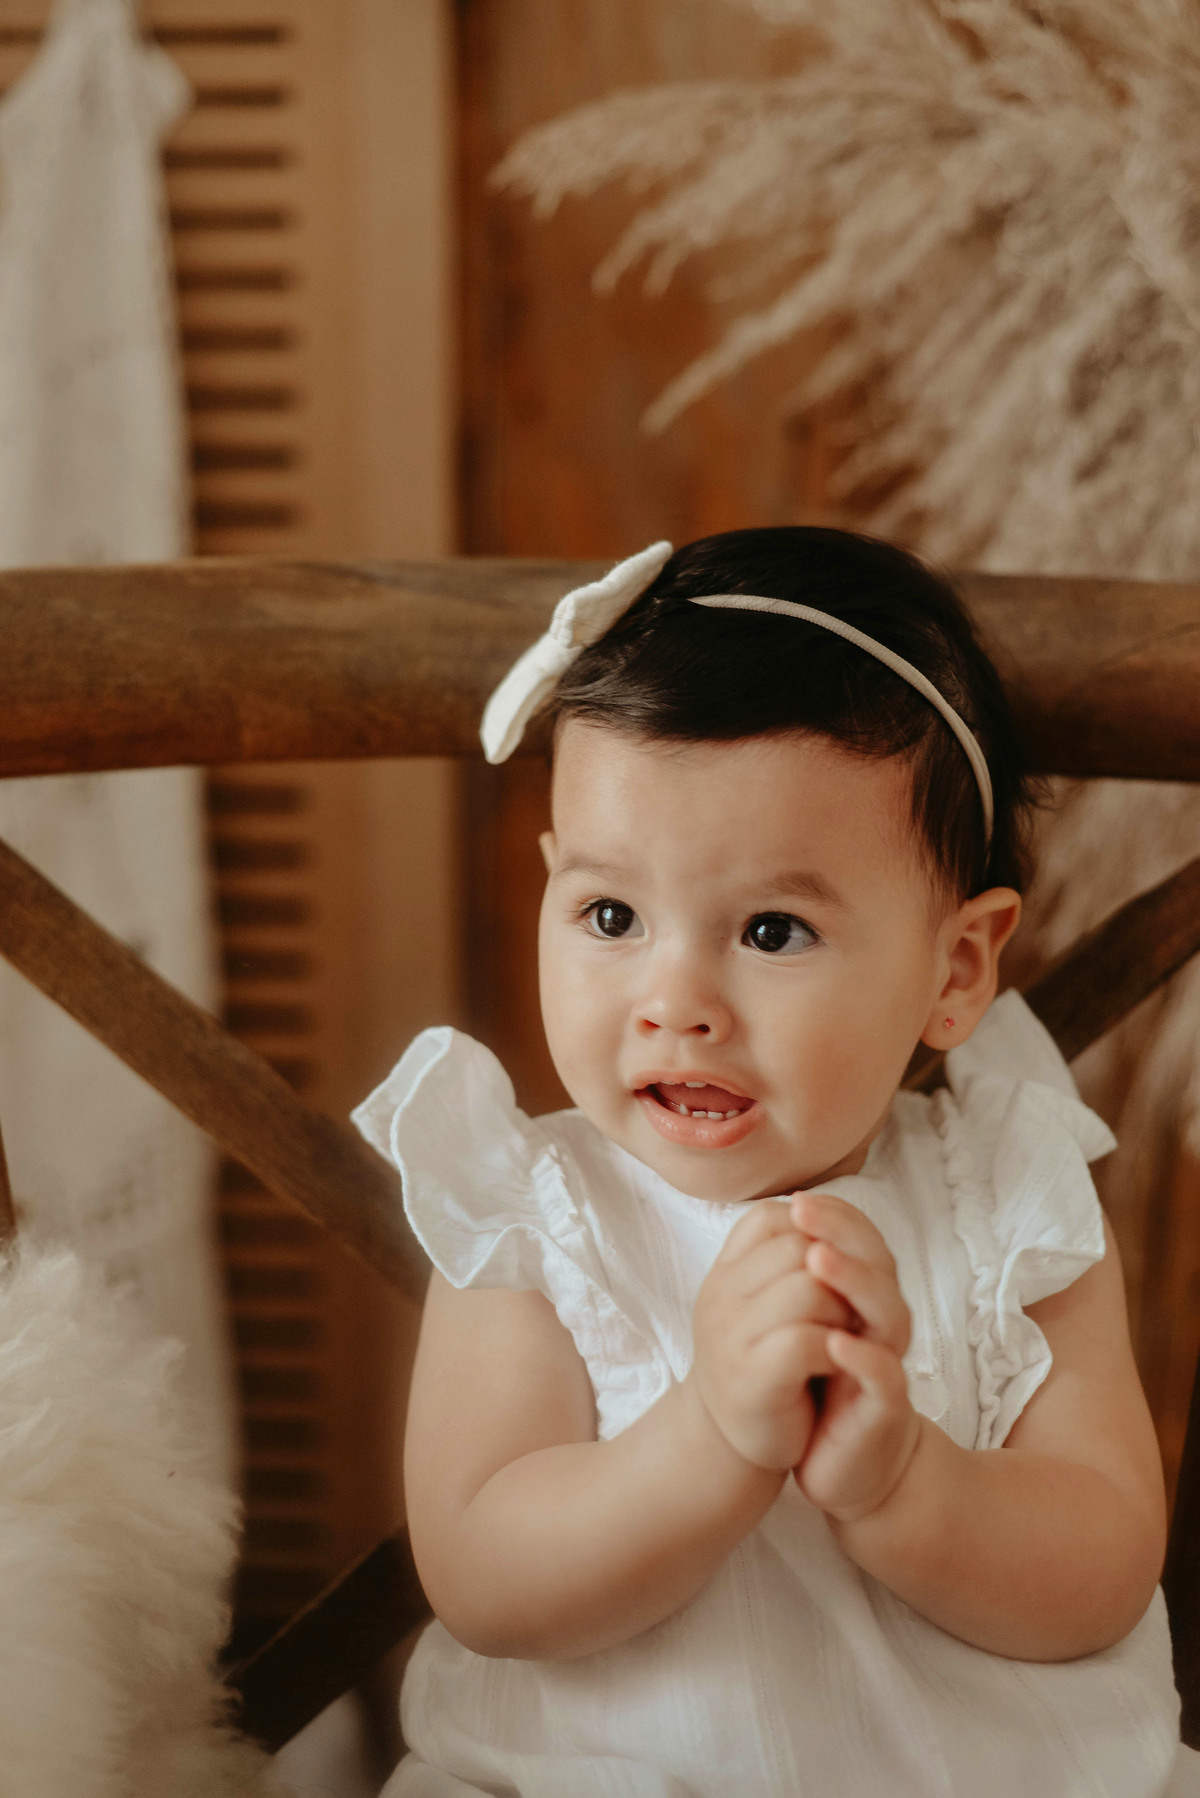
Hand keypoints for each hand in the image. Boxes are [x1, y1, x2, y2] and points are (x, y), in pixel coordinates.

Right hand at [689, 1200, 853, 1470]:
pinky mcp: (753, 1379)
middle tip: (851, 1305)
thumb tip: (817, 1207)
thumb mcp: (761, 1302)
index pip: (772, 1217)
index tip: (836, 1264)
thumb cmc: (759, 1366)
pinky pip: (806, 1341)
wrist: (725, 1445)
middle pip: (799, 1247)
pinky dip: (837, 1346)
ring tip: (847, 1332)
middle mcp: (721, 1296)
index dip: (817, 1230)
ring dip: (843, 1309)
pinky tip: (841, 1359)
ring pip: (808, 1288)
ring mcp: (732, 1336)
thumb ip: (782, 1259)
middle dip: (840, 1270)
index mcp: (724, 1271)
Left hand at [788, 1191, 919, 1521]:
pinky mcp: (884, 1409)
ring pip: (889, 1312)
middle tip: (804, 1211)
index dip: (835, 1217)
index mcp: (860, 1299)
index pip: (860, 1241)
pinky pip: (883, 1376)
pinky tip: (835, 1341)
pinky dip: (863, 1357)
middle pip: (879, 1263)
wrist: (836, 1465)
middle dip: (843, 1232)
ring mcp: (885, 1364)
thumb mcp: (796, 1326)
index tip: (796, 1200)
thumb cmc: (817, 1389)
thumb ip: (793, 1279)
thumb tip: (772, 1220)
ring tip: (819, 1261)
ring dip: (855, 1282)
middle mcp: (879, 1324)